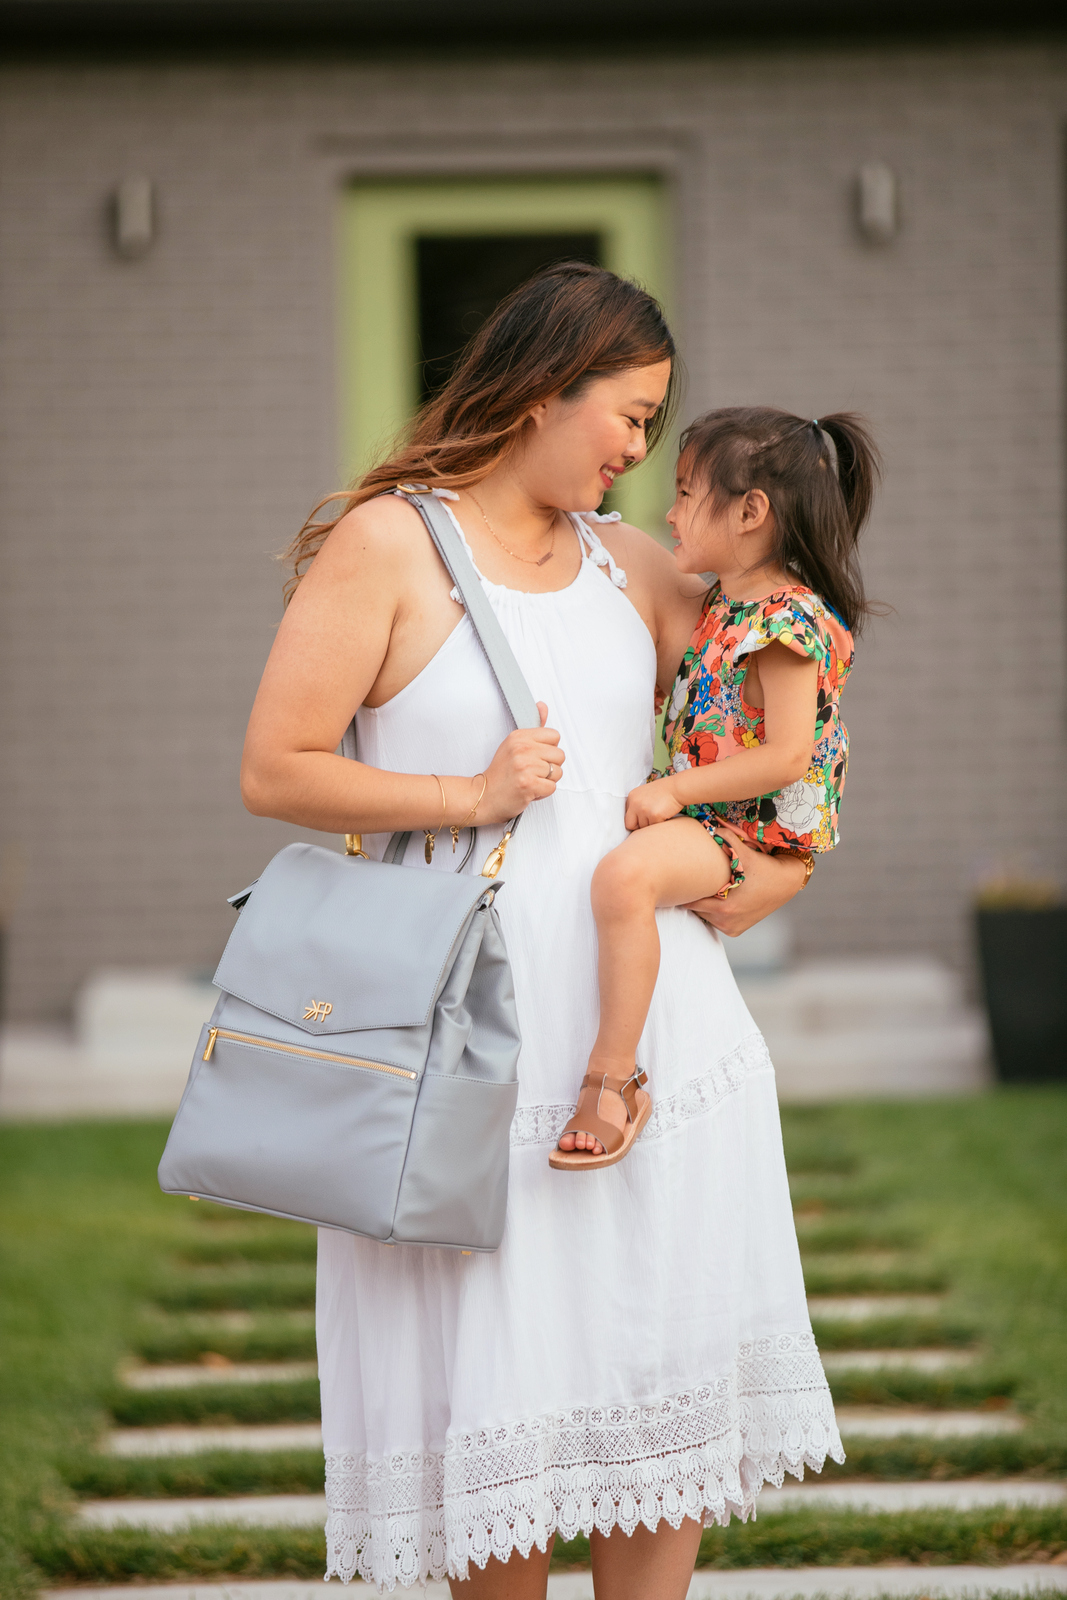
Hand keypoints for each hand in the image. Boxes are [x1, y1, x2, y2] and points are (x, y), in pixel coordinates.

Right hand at [480, 702, 564, 822]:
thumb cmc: (500, 773)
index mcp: (519, 736)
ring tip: (531, 780)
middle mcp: (522, 749)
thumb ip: (534, 727)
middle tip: (533, 771)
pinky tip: (530, 790)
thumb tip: (542, 706)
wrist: (485, 796)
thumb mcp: (513, 744)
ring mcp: (526, 767)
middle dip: (550, 767)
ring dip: (547, 780)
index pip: (554, 736)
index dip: (548, 749)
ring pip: (558, 772)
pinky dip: (543, 792)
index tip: (536, 756)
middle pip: (560, 755)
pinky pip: (552, 787)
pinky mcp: (529, 784)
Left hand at [624, 776, 682, 830]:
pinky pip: (654, 827)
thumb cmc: (664, 791)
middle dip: (639, 826)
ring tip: (659, 814)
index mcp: (632, 797)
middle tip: (649, 821)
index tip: (642, 820)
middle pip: (630, 825)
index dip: (635, 820)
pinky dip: (659, 823)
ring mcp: (644, 810)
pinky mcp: (654, 815)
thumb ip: (637, 804)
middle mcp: (635, 803)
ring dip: (651, 824)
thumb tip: (634, 819)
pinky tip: (664, 814)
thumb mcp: (645, 793)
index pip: (626, 817)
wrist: (677, 788)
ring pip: (643, 827)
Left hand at [684, 825, 806, 935]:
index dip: (686, 889)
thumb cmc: (765, 868)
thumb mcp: (746, 853)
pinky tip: (718, 899)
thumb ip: (726, 839)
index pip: (691, 901)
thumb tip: (710, 827)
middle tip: (691, 881)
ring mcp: (731, 927)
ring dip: (703, 904)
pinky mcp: (735, 931)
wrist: (787, 882)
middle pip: (696, 909)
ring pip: (704, 916)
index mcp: (724, 907)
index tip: (683, 879)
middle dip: (694, 896)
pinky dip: (714, 912)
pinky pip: (715, 922)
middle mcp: (726, 921)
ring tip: (706, 888)